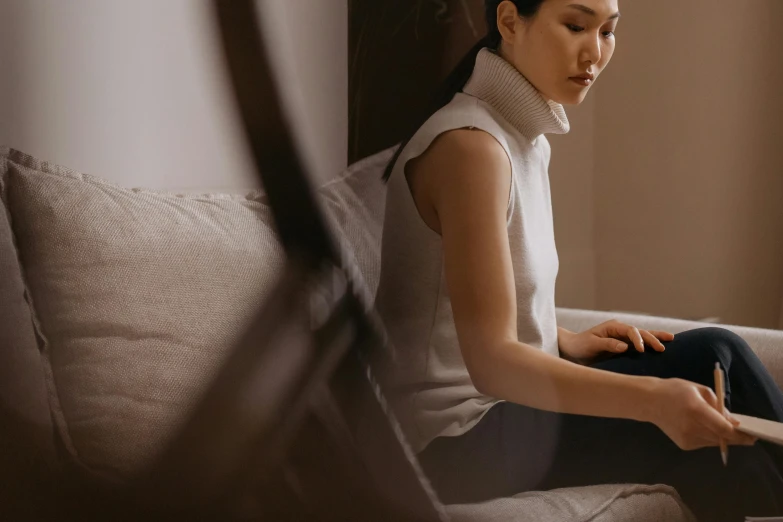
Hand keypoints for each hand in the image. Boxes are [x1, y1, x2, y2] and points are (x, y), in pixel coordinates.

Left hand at [558, 319, 674, 363]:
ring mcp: (623, 337)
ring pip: (643, 336)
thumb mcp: (591, 344)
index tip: (642, 350)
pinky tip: (661, 345)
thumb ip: (607, 344)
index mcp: (613, 327)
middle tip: (663, 348)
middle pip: (640, 332)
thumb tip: (625, 347)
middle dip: (652, 338)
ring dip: (656, 338)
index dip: (638, 340)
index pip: (630, 331)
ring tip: (671, 339)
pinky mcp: (623, 346)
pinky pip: (639, 344)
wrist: (572, 349)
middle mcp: (620, 330)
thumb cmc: (580, 346)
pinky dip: (650, 344)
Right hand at [647, 378, 756, 449]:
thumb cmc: (675, 390)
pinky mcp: (684, 445)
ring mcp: (687, 438)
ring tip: (719, 425)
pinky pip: (705, 443)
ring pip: (716, 442)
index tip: (752, 435)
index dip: (740, 434)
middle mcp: (691, 427)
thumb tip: (734, 423)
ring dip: (723, 437)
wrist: (649, 401)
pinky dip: (710, 437)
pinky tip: (701, 427)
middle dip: (736, 437)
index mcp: (696, 409)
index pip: (724, 428)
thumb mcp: (699, 390)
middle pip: (723, 438)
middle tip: (745, 433)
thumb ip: (718, 405)